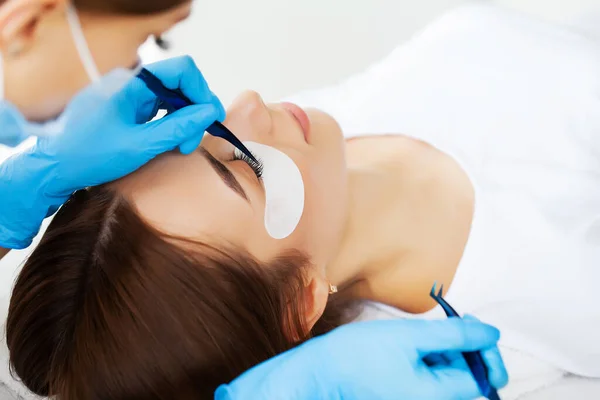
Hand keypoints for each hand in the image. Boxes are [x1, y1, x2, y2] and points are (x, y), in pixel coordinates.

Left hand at [0, 56, 223, 248]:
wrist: (55, 167)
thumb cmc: (90, 156)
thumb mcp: (140, 145)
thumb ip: (178, 127)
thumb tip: (209, 113)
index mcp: (132, 83)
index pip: (182, 70)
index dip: (202, 92)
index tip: (211, 118)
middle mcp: (131, 82)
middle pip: (180, 85)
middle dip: (194, 113)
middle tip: (191, 143)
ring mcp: (129, 94)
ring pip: (172, 98)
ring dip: (184, 121)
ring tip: (181, 147)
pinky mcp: (127, 107)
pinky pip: (159, 108)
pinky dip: (171, 123)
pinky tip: (170, 142)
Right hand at [215, 318, 507, 399]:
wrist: (323, 372)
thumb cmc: (359, 356)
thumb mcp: (411, 336)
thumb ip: (456, 335)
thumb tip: (491, 333)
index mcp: (439, 396)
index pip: (486, 376)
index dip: (485, 348)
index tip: (470, 325)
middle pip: (471, 377)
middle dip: (465, 347)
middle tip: (449, 323)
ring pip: (453, 375)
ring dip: (448, 350)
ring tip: (423, 333)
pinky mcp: (411, 395)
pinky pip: (434, 377)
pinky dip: (432, 358)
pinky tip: (415, 345)